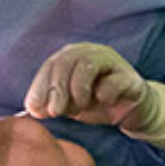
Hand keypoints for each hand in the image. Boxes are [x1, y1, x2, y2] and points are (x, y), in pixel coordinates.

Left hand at [23, 42, 148, 125]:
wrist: (132, 113)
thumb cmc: (96, 105)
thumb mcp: (69, 105)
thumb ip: (52, 103)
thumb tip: (33, 109)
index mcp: (72, 56)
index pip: (50, 66)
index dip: (39, 87)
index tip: (34, 108)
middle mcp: (90, 52)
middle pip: (66, 62)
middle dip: (56, 89)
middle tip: (55, 112)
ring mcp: (112, 61)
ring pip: (87, 65)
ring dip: (78, 90)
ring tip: (81, 106)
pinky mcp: (130, 77)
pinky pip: (113, 81)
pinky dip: (105, 94)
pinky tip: (106, 101)